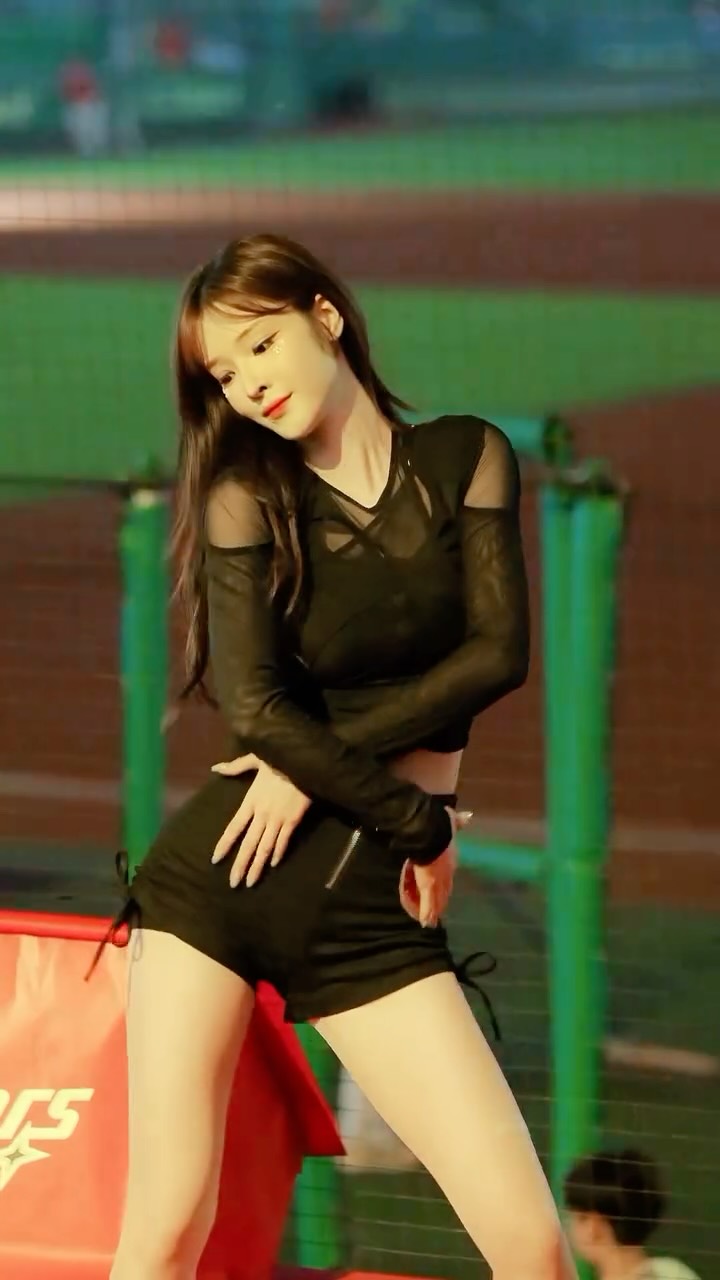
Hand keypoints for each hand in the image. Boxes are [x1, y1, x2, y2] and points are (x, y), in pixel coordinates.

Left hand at [210, 753, 309, 887]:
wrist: (303, 761)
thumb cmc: (279, 760)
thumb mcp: (254, 759)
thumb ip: (235, 767)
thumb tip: (215, 768)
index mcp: (250, 801)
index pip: (233, 827)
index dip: (224, 844)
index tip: (216, 860)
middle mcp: (261, 814)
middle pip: (248, 844)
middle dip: (240, 865)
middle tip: (233, 884)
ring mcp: (277, 819)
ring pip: (265, 848)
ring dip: (257, 866)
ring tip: (251, 882)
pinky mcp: (293, 821)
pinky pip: (284, 841)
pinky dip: (278, 853)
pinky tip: (274, 865)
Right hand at [399, 808, 471, 927]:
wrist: (434, 832)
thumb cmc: (441, 826)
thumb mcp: (453, 822)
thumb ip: (460, 821)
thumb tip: (469, 816)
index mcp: (451, 859)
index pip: (448, 876)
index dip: (446, 886)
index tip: (444, 892)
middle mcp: (447, 872)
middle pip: (444, 891)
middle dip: (441, 902)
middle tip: (438, 914)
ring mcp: (438, 880)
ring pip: (437, 900)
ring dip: (435, 911)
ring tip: (431, 922)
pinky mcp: (429, 885)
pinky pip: (428, 903)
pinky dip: (427, 913)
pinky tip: (426, 923)